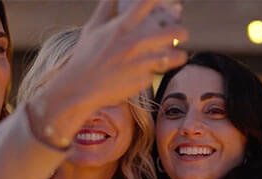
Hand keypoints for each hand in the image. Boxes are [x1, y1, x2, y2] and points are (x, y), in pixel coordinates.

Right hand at [35, 0, 187, 141]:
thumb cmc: (85, 55)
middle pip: (173, 31)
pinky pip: (155, 74)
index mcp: (122, 26)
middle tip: (181, 34)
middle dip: (181, 32)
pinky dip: (153, 73)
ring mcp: (141, 62)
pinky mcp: (143, 80)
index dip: (158, 0)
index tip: (165, 2)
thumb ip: (107, 8)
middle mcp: (135, 42)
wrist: (80, 88)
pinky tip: (147, 73)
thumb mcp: (93, 27)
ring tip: (178, 55)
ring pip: (174, 55)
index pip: (146, 4)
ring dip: (178, 55)